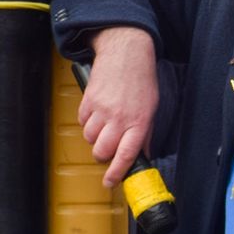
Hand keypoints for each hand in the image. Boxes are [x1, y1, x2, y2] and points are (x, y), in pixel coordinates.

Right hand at [80, 28, 158, 185]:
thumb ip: (145, 132)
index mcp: (139, 121)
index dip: (116, 173)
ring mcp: (102, 109)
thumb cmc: (141, 78)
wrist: (126, 52)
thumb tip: (141, 154)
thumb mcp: (151, 107)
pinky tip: (98, 111)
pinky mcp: (88, 100)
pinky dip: (88, 121)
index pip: (126, 155)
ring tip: (105, 124)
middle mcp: (120, 118)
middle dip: (103, 155)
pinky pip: (82, 121)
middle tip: (108, 148)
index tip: (110, 182)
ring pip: (89, 138)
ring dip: (95, 137)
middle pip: (101, 151)